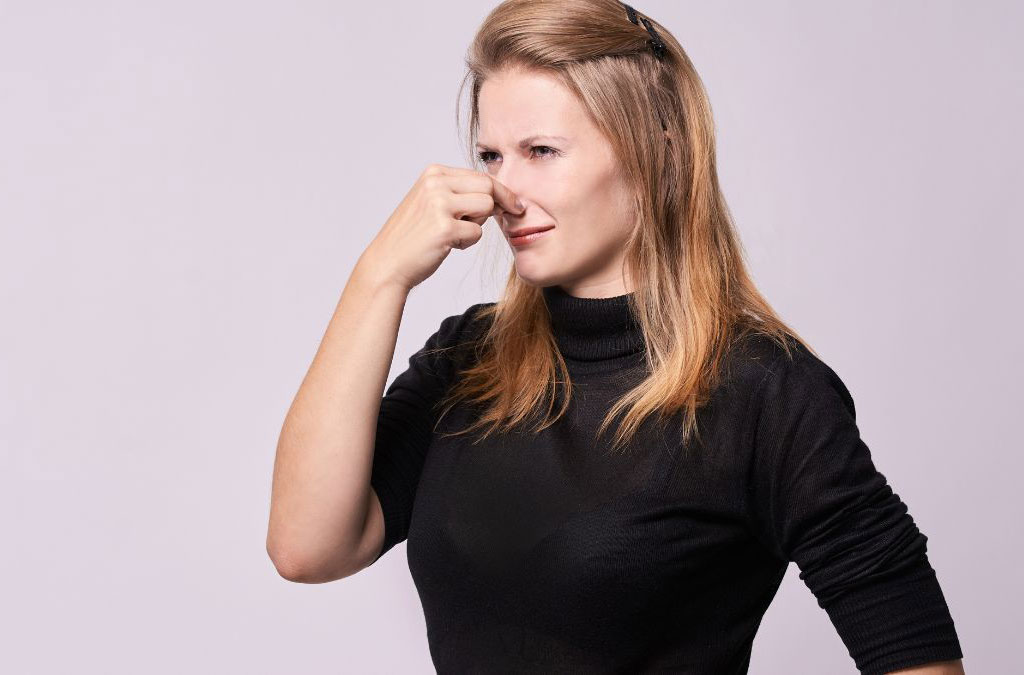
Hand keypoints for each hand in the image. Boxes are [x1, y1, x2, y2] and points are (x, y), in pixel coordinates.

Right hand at [362, 163, 524, 291]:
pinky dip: (467, 242)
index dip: (501, 191)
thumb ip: (459, 192)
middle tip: (494, 219)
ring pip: (487, 207)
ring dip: (478, 224)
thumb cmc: (414, 236)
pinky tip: (447, 245)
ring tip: (456, 233)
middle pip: (488, 187)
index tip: (515, 204)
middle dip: (498, 205)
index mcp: (434, 173)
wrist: (388, 262)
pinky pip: (476, 232)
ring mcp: (439, 204)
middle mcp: (435, 183)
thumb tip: (500, 193)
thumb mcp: (432, 202)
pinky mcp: (444, 227)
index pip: (480, 175)